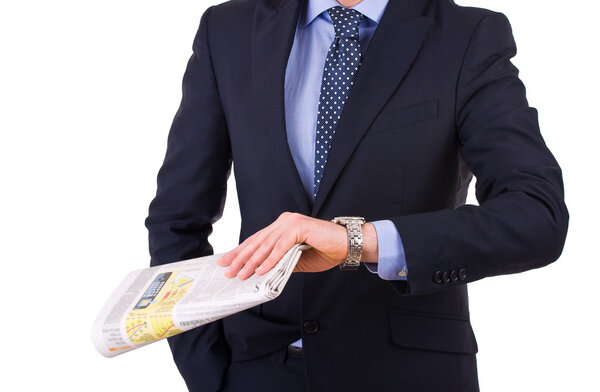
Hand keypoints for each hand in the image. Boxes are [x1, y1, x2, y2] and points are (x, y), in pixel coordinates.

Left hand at [215, 212, 377, 279]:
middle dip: (240, 257)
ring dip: (252, 261)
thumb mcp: (297, 260)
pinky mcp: (300, 227)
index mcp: (282, 227)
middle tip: (227, 269)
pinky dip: (270, 259)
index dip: (240, 251)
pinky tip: (261, 270)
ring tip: (241, 273)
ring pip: (266, 244)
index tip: (226, 262)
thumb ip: (280, 263)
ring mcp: (291, 222)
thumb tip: (260, 273)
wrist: (348, 245)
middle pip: (257, 241)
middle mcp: (284, 221)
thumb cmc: (325, 251)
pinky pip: (281, 246)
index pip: (257, 240)